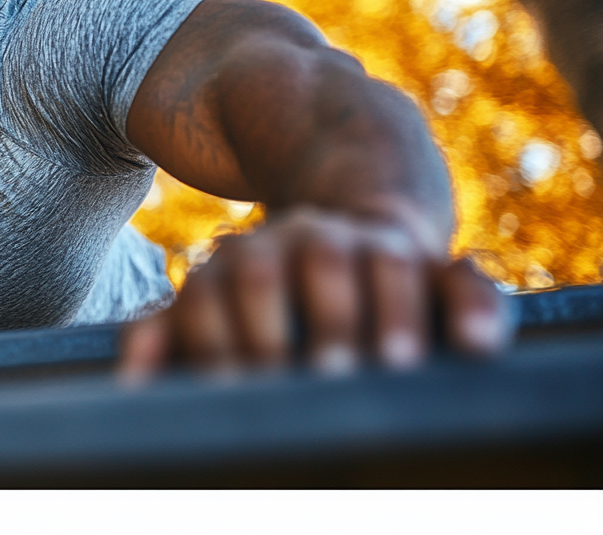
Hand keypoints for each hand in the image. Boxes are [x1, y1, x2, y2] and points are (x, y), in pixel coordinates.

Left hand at [119, 206, 510, 379]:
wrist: (343, 218)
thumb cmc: (265, 294)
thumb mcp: (213, 304)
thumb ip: (169, 333)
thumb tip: (130, 380)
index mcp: (241, 257)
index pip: (222, 291)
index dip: (225, 339)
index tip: (234, 390)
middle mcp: (303, 240)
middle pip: (302, 266)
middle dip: (306, 320)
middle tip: (319, 380)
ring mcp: (370, 244)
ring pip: (379, 262)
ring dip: (389, 314)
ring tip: (394, 367)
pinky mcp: (432, 260)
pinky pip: (462, 277)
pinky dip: (476, 308)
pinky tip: (476, 349)